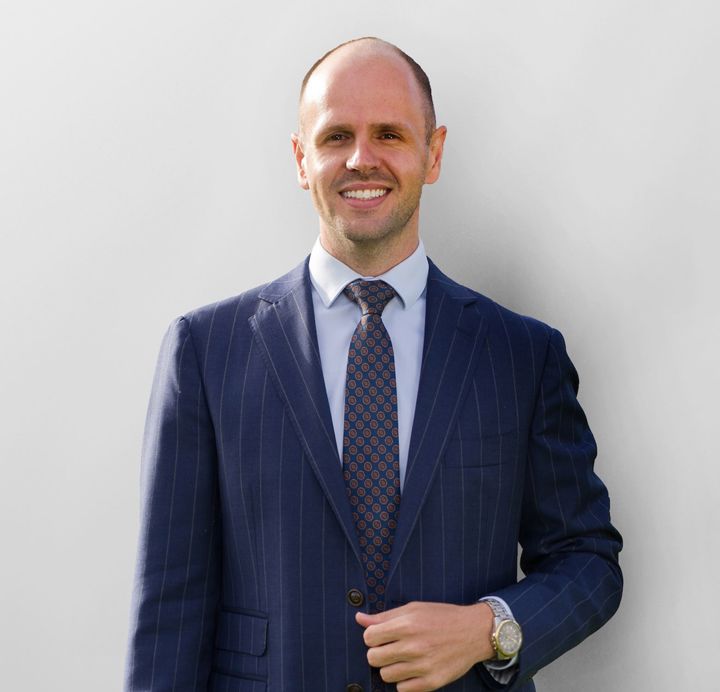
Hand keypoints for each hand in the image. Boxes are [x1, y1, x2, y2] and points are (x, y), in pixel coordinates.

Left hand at [356, 601, 494, 691]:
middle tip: (390, 648)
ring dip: (391, 667)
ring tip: (403, 659)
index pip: (369, 637)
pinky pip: (402, 690)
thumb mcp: (413, 608)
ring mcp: (423, 666)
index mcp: (407, 624)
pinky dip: (403, 681)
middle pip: (373, 658)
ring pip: (386, 676)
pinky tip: (412, 669)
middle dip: (378, 653)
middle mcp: (413, 646)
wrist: (474, 632)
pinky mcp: (432, 682)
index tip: (381, 635)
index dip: (372, 636)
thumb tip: (359, 618)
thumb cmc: (441, 617)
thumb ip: (385, 616)